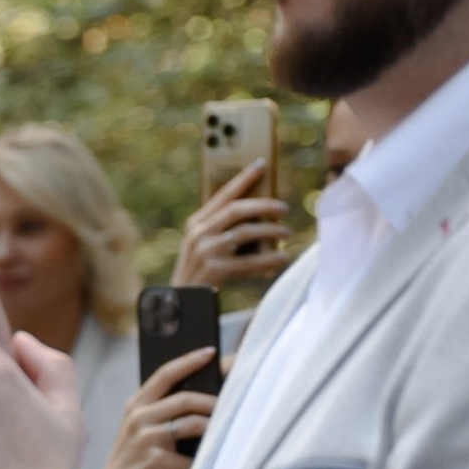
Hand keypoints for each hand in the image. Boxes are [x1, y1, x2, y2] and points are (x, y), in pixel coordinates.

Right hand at [100, 350, 218, 468]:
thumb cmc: (134, 458)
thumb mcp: (139, 428)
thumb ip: (160, 411)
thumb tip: (202, 399)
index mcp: (136, 404)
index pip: (165, 374)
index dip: (189, 360)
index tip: (210, 352)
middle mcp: (139, 417)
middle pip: (185, 398)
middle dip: (212, 401)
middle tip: (229, 404)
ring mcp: (145, 439)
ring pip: (191, 424)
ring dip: (212, 428)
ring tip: (225, 431)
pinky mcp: (153, 461)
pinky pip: (188, 457)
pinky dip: (200, 461)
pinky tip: (205, 464)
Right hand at [172, 158, 293, 295]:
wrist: (183, 305)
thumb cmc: (201, 273)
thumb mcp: (204, 246)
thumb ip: (222, 229)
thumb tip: (259, 214)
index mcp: (196, 223)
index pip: (223, 195)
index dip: (243, 178)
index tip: (262, 164)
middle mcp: (198, 234)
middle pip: (236, 210)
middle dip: (263, 206)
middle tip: (283, 208)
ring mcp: (205, 252)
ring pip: (245, 233)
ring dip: (270, 231)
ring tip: (286, 233)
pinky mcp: (214, 270)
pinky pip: (248, 262)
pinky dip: (267, 259)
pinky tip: (281, 258)